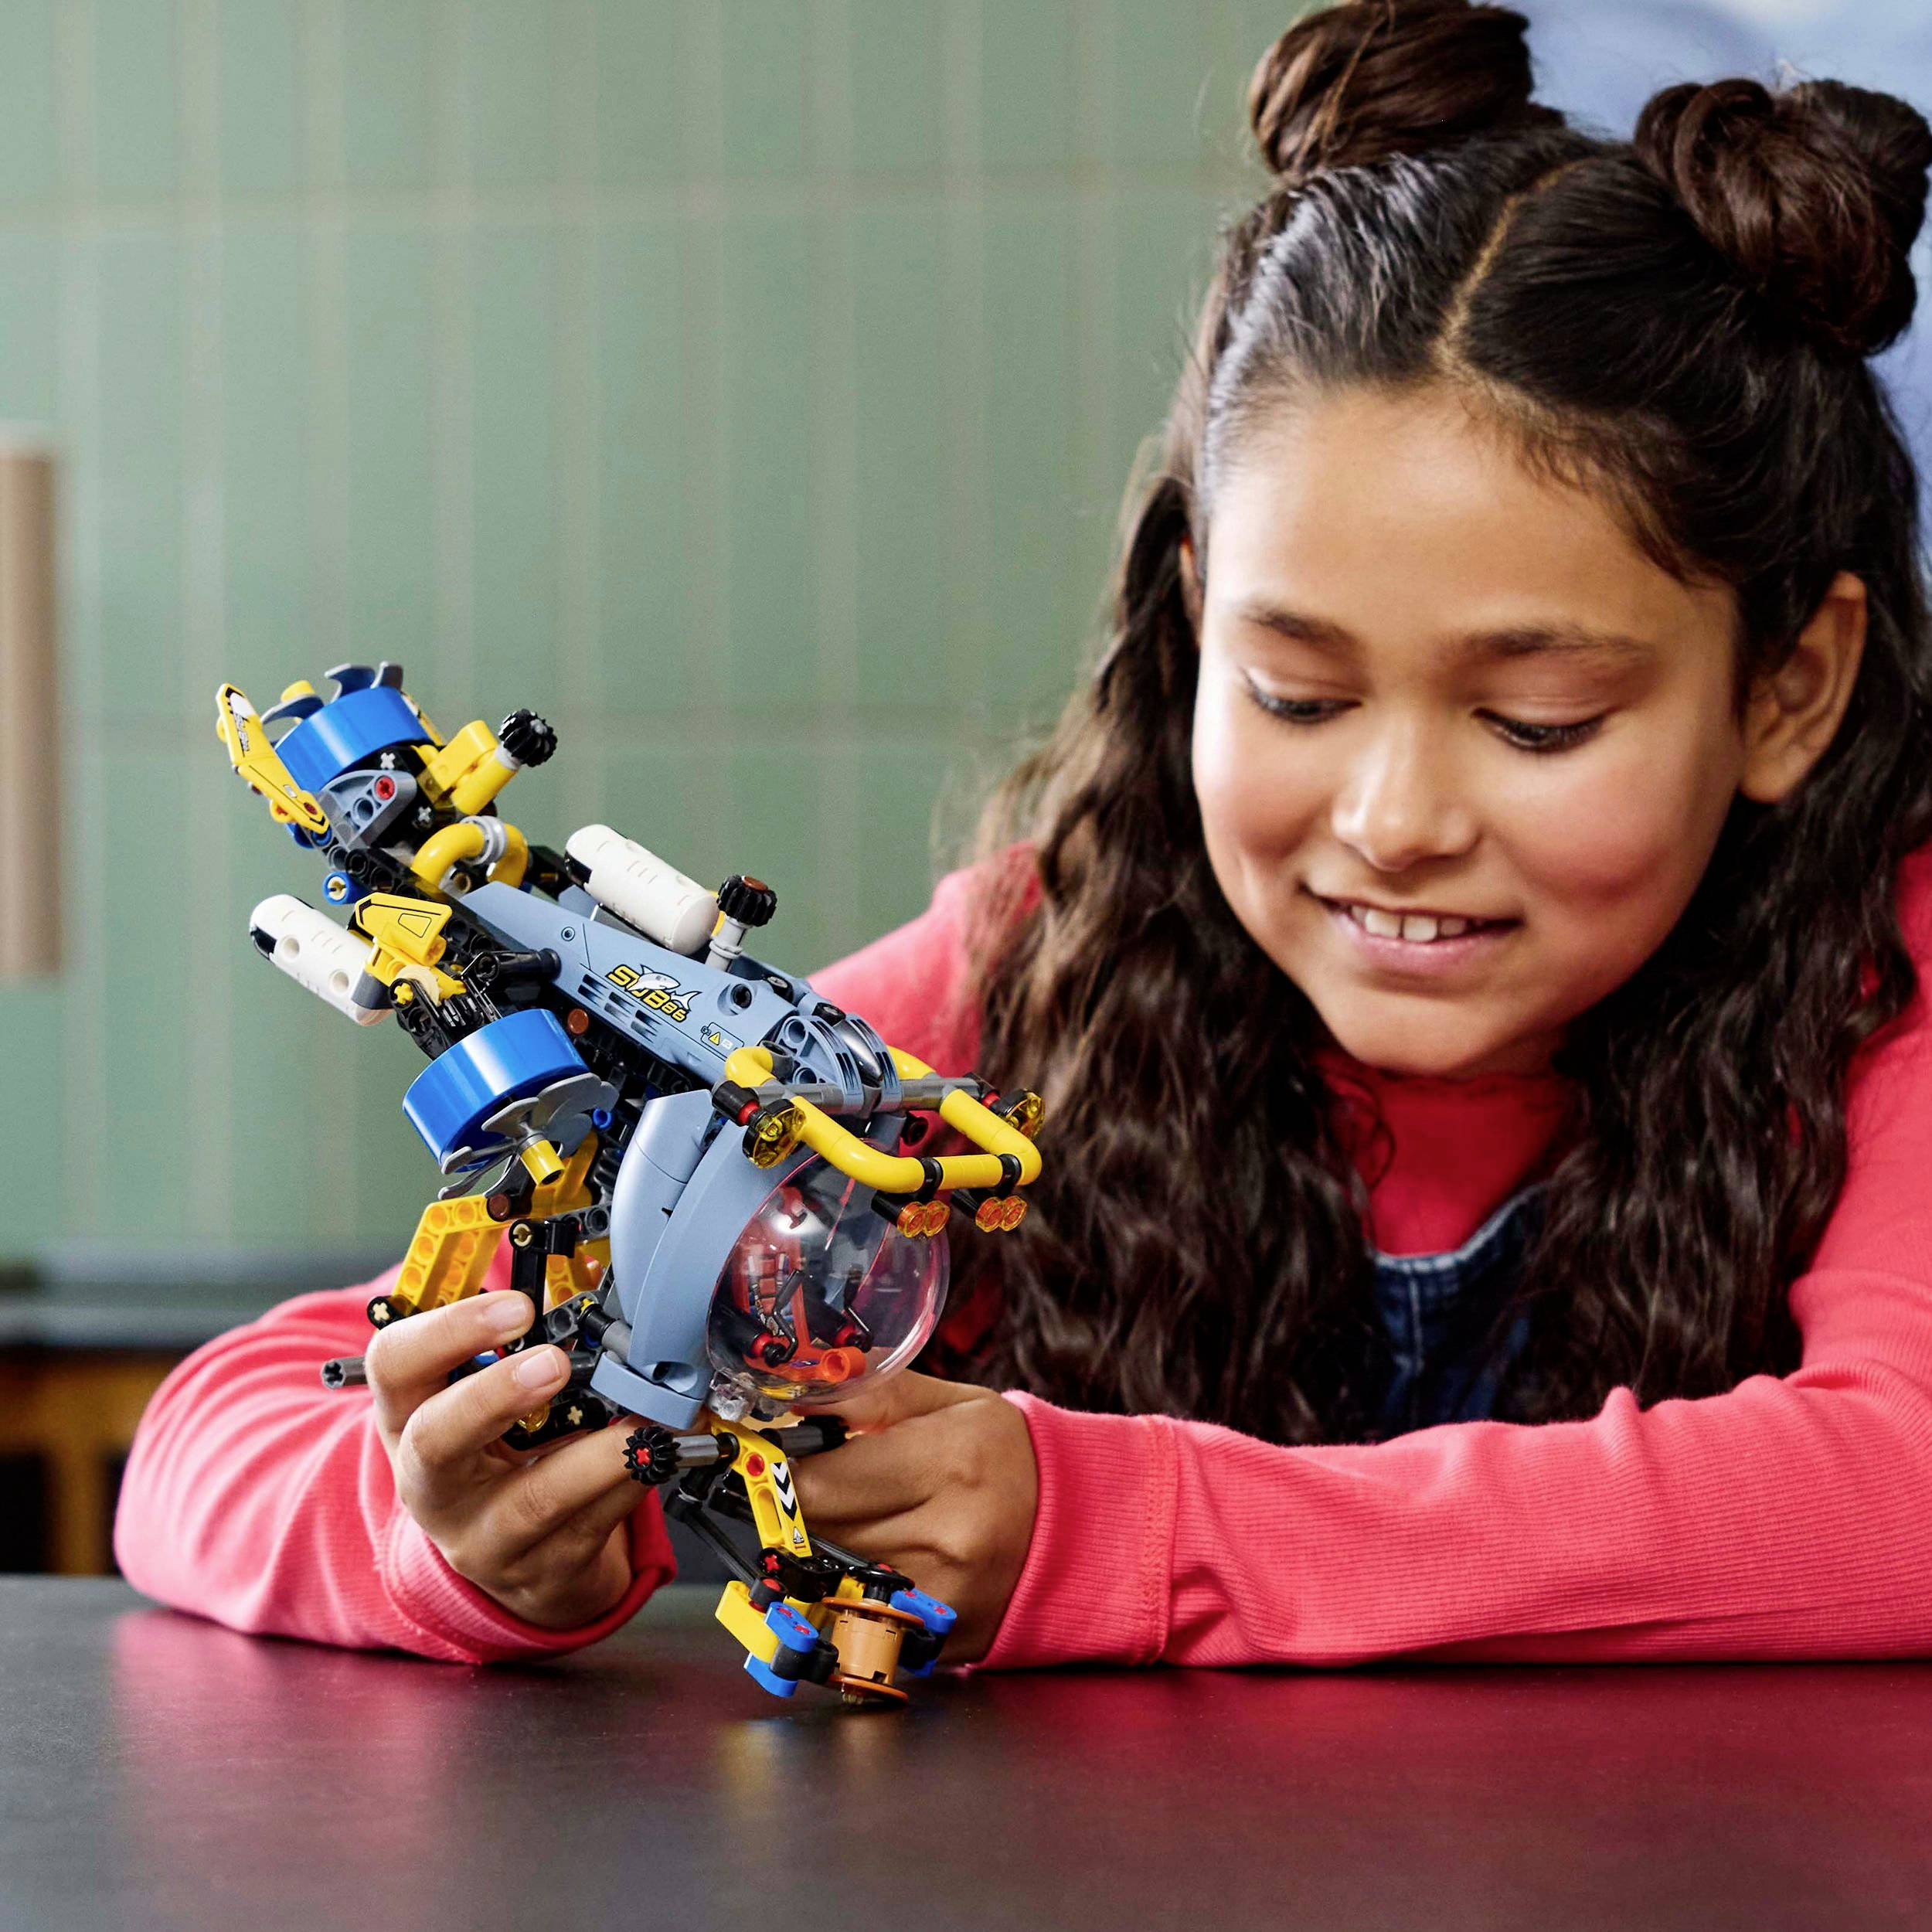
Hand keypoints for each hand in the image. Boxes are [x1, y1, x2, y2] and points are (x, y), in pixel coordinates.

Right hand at [364, 1290, 645, 1629]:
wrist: (518, 1560)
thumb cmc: (502, 1455)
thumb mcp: (486, 1399)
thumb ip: (522, 1342)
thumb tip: (595, 1273)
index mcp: (410, 1417)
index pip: (394, 1365)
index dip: (448, 1331)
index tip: (515, 1305)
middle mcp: (433, 1482)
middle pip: (437, 1441)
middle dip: (495, 1397)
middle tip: (552, 1363)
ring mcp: (484, 1536)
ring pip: (533, 1499)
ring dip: (598, 1453)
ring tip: (642, 1419)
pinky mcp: (542, 1572)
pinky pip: (593, 1523)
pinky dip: (634, 1479)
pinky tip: (661, 1450)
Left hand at [790, 1371, 1038, 1664]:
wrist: (1085, 1527)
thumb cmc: (1010, 1456)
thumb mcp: (954, 1404)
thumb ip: (875, 1396)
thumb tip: (799, 1401)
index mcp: (948, 1460)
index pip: (819, 1483)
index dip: (787, 1474)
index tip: (780, 1465)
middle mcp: (947, 1534)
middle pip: (820, 1533)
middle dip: (807, 1511)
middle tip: (823, 1491)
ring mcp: (945, 1596)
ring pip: (833, 1578)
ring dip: (830, 1553)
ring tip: (863, 1523)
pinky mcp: (942, 1640)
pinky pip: (864, 1617)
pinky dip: (859, 1592)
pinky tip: (885, 1565)